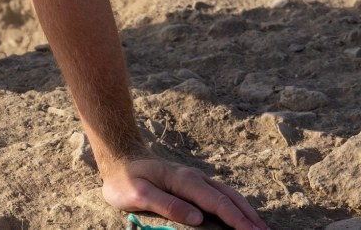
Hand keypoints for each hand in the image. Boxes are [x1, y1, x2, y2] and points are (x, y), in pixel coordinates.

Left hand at [101, 156, 268, 229]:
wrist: (119, 158)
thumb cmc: (125, 180)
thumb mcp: (137, 194)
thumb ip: (166, 204)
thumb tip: (198, 217)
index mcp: (184, 181)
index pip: (218, 203)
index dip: (238, 220)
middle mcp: (195, 177)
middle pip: (230, 198)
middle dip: (250, 218)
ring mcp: (196, 179)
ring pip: (229, 195)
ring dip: (247, 211)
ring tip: (261, 228)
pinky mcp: (194, 183)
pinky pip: (221, 194)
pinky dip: (236, 205)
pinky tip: (241, 215)